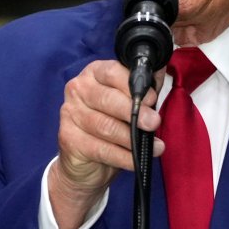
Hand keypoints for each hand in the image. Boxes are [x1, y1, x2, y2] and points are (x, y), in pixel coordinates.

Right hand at [48, 59, 163, 228]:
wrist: (86, 162)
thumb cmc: (112, 123)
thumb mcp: (130, 101)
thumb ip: (144, 85)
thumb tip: (161, 67)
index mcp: (93, 74)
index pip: (112, 72)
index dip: (133, 85)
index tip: (152, 99)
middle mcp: (78, 89)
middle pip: (107, 98)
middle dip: (134, 112)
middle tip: (154, 123)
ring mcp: (70, 113)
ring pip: (104, 126)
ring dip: (132, 138)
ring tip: (154, 147)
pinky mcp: (68, 138)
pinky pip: (100, 148)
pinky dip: (122, 156)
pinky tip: (136, 160)